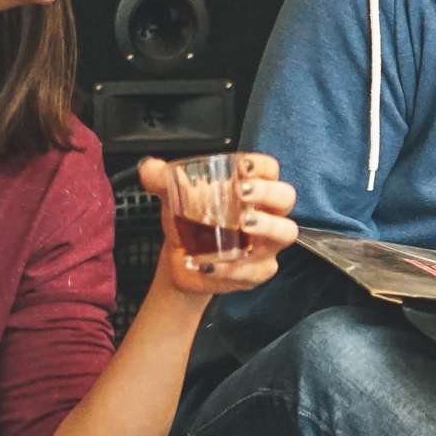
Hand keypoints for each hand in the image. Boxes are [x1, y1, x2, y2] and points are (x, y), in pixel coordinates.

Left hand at [140, 153, 300, 297]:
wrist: (182, 260)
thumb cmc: (190, 222)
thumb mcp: (174, 198)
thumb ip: (160, 180)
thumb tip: (150, 168)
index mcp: (251, 190)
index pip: (269, 170)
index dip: (261, 166)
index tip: (243, 167)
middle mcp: (266, 214)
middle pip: (285, 198)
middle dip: (268, 192)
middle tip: (243, 192)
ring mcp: (267, 243)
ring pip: (285, 233)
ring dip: (267, 226)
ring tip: (242, 225)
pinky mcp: (259, 270)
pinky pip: (257, 269)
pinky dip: (234, 268)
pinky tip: (211, 264)